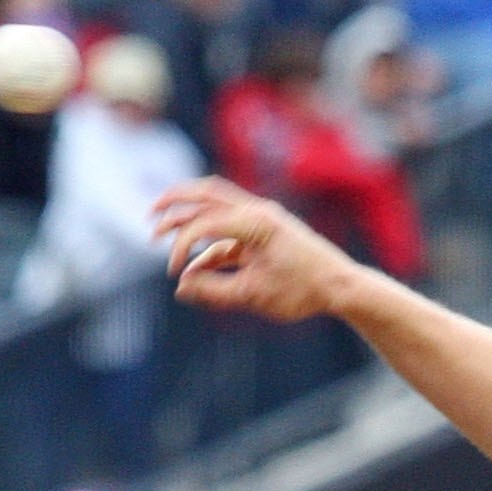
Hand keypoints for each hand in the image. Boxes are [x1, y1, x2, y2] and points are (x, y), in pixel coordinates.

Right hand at [154, 178, 364, 323]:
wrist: (341, 286)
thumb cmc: (303, 291)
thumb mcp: (254, 296)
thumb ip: (214, 291)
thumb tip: (182, 287)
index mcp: (256, 222)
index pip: (204, 223)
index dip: (183, 247)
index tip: (175, 274)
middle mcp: (258, 210)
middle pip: (205, 192)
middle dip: (175, 203)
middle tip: (151, 217)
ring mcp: (263, 215)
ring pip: (217, 200)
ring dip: (190, 210)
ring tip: (163, 223)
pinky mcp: (265, 227)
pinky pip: (230, 224)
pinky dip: (210, 236)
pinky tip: (198, 264)